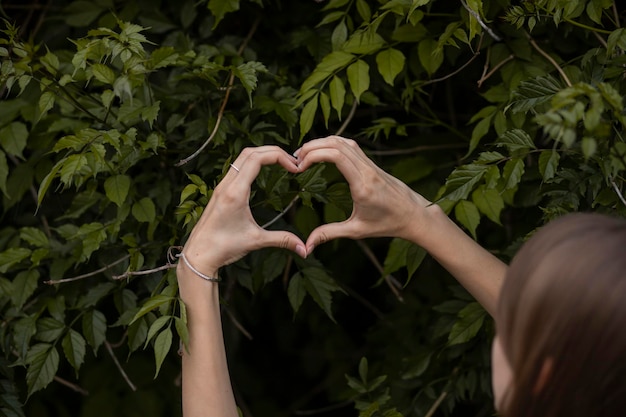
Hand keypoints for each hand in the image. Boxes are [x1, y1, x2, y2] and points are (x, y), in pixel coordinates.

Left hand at [182, 146, 306, 277]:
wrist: (198, 254)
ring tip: (280, 163)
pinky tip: (263, 172)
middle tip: (291, 161)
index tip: (294, 167)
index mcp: (235, 192)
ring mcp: (221, 187)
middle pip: (250, 152)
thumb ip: (282, 240)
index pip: (257, 159)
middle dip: (273, 151)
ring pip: (242, 158)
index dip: (279, 156)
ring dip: (262, 155)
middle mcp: (227, 185)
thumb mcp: (256, 241)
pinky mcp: (220, 192)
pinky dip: (252, 163)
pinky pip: (237, 168)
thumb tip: (304, 248)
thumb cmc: (223, 247)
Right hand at [295, 136, 433, 251]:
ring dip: (322, 143)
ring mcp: (371, 164)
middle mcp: (367, 170)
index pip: (336, 156)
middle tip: (295, 158)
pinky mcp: (372, 164)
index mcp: (363, 184)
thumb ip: (330, 234)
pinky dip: (334, 144)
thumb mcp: (357, 231)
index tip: (298, 166)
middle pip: (337, 144)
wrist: (415, 215)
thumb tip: (307, 246)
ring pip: (344, 141)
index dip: (313, 155)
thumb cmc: (388, 224)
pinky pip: (351, 146)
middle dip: (312, 146)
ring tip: (304, 154)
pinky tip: (323, 152)